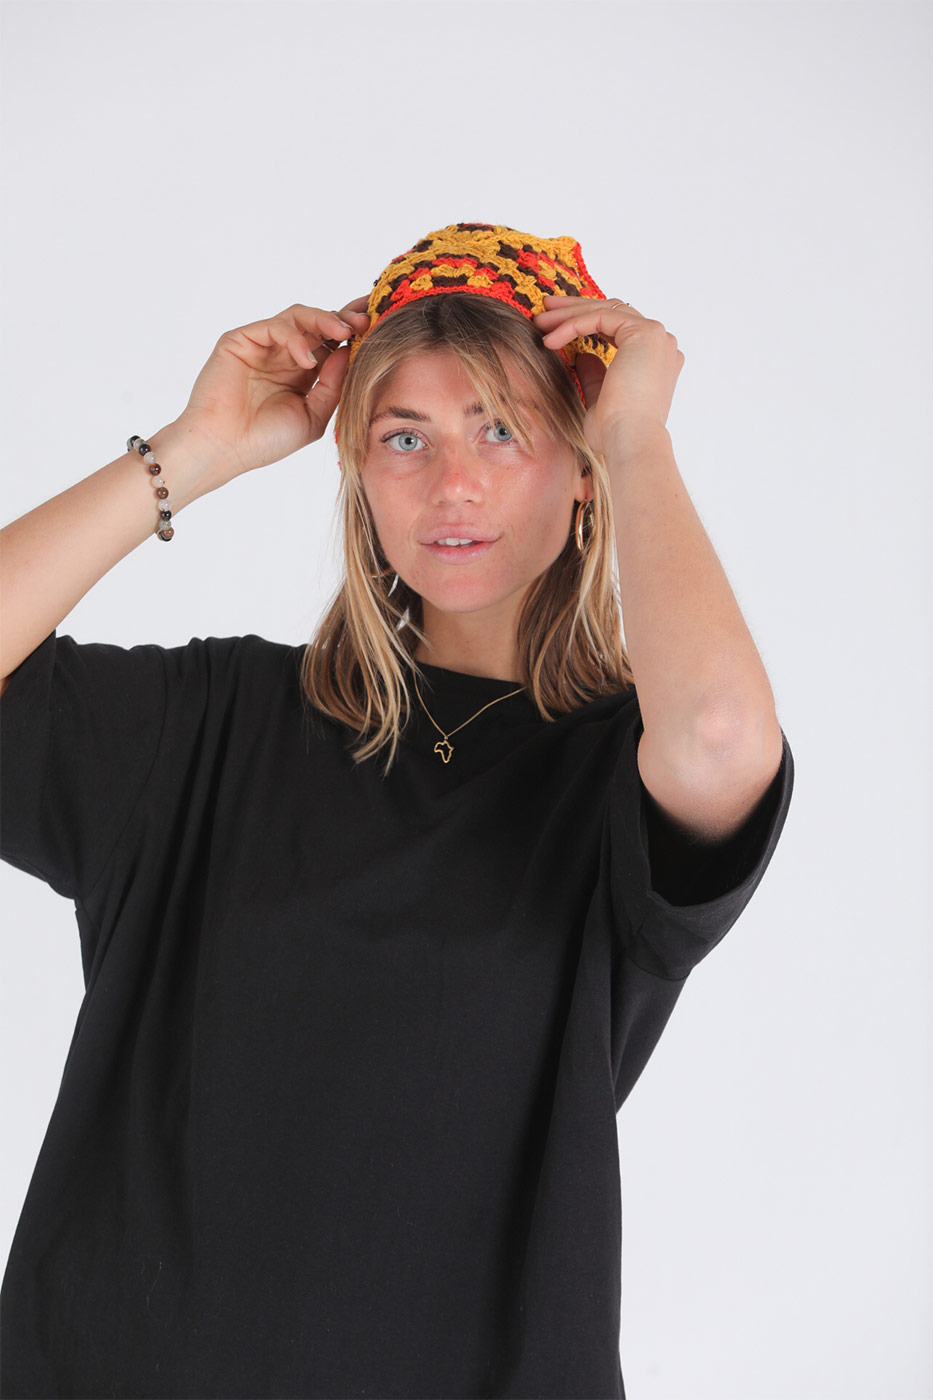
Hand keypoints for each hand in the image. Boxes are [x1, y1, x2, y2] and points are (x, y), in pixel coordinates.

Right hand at [175, 298, 371, 482]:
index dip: (354, 333)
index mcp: (302, 373)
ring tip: (343, 331)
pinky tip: (306, 359)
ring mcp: (262, 346)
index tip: (380, 325)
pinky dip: (294, 338)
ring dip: (324, 320)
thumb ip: (333, 385)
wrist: (224, 449)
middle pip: (319, 324)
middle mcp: (283, 355)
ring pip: (298, 317)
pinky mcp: (240, 341)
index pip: (332, 344)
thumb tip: (349, 351)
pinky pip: (274, 327)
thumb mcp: (313, 416)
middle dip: (345, 318)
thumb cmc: (265, 440)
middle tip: (367, 319)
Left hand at [533, 295, 684, 458]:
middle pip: (613, 313)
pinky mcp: (644, 332)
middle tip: (545, 309)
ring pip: (606, 310)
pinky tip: (550, 340)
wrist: (629, 440)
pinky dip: (573, 325)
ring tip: (539, 321)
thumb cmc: (616, 432)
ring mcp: (656, 336)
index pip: (619, 328)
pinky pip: (601, 317)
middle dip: (575, 309)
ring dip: (569, 314)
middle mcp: (661, 344)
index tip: (555, 327)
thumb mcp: (600, 399)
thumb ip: (595, 375)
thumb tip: (582, 356)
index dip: (586, 323)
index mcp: (656, 360)